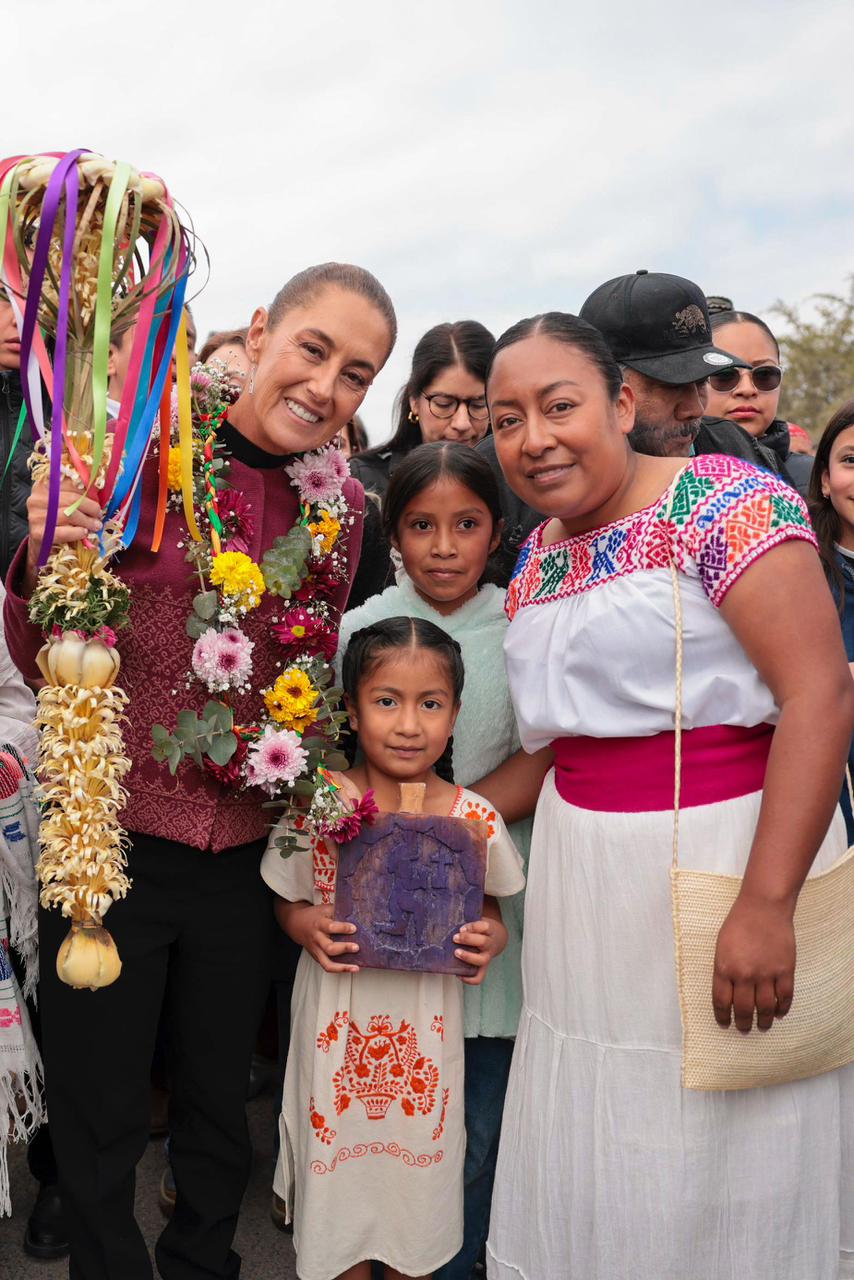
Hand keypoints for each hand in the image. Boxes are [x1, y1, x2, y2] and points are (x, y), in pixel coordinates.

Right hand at [25, 475, 102, 585]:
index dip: (87, 492)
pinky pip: (63, 532)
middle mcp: (36, 499)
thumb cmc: (57, 521)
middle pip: (71, 500)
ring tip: (95, 526)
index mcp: (43, 486)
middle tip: (99, 516)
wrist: (40, 544)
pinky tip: (84, 533)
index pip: (69, 484)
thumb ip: (76, 495)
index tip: (97, 501)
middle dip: (90, 508)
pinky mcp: (38, 533)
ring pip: (69, 515)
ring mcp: (35, 516)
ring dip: (87, 521)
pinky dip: (77, 532)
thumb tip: (98, 490)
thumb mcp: (64, 504)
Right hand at [285, 902, 359, 973]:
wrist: (297, 924)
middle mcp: (317, 938)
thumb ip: (339, 911)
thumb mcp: (325, 909)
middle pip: (329, 947)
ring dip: (342, 967)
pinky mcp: (317, 957)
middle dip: (343, 948)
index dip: (342, 928)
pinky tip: (350, 969)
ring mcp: (317, 950)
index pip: (330, 927)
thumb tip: (358, 911)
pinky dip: (339, 970)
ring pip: (327, 963)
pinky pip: (327, 966)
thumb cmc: (315, 916)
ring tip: (355, 967)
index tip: (354, 928)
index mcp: (319, 924)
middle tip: (356, 947)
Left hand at [454, 916, 508, 985]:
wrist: (496, 939)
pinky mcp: (484, 968)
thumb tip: (446, 920)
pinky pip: (479, 977)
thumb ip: (468, 922)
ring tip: (456, 953)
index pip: (484, 927)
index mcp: (490, 930)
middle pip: (483, 942)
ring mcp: (487, 957)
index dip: (473, 927)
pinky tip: (458, 974)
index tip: (461, 928)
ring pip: (481, 960)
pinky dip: (469, 978)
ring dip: (468, 957)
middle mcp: (490, 944)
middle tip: (455, 938)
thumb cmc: (482, 930)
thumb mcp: (479, 921)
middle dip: (467, 939)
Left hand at [712, 893, 795, 1032]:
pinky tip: (779, 1014)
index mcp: (724, 967)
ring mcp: (766, 973)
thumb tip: (728, 994)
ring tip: (763, 1026)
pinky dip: (783, 1009)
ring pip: (765, 1008)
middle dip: (743, 1023)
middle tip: (744, 1030)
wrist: (764, 907)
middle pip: (744, 1009)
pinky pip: (785, 997)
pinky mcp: (785, 970)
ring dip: (764, 1021)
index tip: (725, 1025)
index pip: (721, 1002)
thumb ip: (724, 970)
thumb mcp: (721, 946)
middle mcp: (745, 974)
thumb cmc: (739, 923)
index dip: (723, 1017)